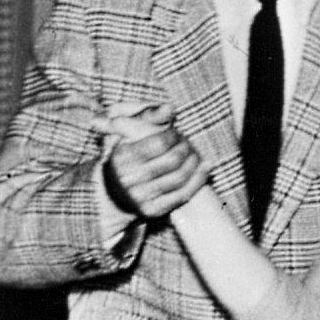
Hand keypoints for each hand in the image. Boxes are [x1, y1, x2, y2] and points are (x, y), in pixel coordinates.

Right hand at [94, 102, 208, 218]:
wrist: (113, 191)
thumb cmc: (128, 155)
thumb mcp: (131, 132)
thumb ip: (150, 116)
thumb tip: (170, 108)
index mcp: (122, 156)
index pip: (158, 143)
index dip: (174, 136)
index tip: (176, 133)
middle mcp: (129, 179)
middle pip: (172, 161)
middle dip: (187, 149)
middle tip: (189, 144)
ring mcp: (140, 197)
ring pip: (179, 178)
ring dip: (195, 163)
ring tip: (197, 154)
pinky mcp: (152, 211)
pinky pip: (181, 196)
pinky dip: (198, 180)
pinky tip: (205, 168)